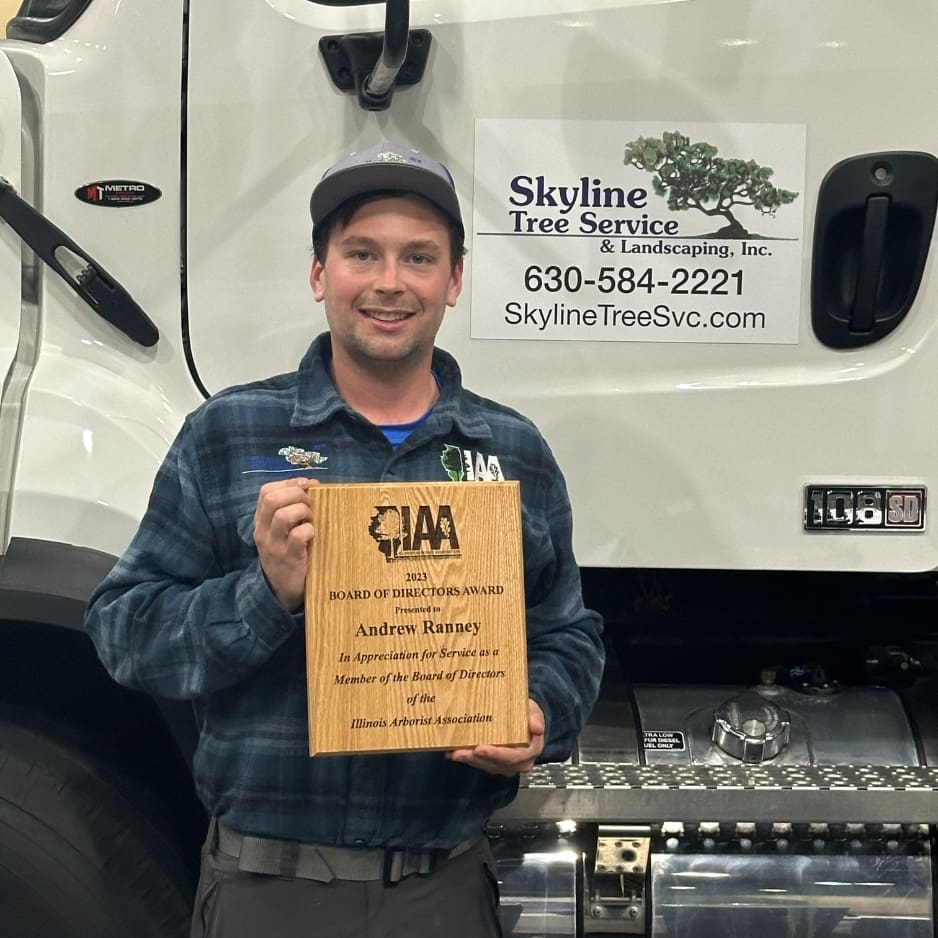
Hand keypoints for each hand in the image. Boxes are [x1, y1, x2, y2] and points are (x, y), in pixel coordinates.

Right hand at [253, 477, 317, 610]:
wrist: (280, 591)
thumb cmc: (288, 554)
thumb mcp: (282, 531)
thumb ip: (292, 509)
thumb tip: (313, 484)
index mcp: (262, 521)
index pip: (266, 491)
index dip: (288, 482)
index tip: (306, 484)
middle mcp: (264, 531)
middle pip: (272, 499)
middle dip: (296, 493)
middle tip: (310, 503)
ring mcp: (274, 545)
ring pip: (283, 515)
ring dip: (303, 511)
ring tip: (311, 518)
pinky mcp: (289, 558)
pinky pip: (298, 535)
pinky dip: (309, 530)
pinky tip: (313, 534)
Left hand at [446, 699, 544, 775]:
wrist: (527, 720)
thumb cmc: (529, 716)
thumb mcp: (535, 712)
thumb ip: (536, 718)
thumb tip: (536, 727)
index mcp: (530, 751)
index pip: (512, 756)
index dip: (495, 754)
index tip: (480, 748)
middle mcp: (518, 762)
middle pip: (495, 764)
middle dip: (475, 759)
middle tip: (459, 752)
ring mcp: (505, 764)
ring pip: (485, 765)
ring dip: (468, 760)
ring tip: (453, 752)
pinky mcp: (495, 763)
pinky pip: (481, 763)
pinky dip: (468, 758)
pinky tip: (453, 753)